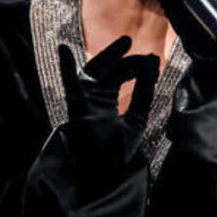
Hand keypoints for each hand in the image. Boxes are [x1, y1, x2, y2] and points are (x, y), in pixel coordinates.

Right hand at [57, 36, 159, 171]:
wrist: (103, 176)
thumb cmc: (116, 153)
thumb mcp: (137, 119)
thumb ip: (144, 94)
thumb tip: (154, 67)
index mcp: (108, 102)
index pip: (120, 77)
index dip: (136, 67)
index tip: (153, 61)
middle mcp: (94, 100)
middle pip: (106, 71)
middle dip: (119, 56)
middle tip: (129, 41)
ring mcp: (84, 103)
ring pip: (93, 73)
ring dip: (106, 56)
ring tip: (123, 43)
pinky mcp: (77, 109)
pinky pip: (70, 86)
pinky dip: (66, 68)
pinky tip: (63, 50)